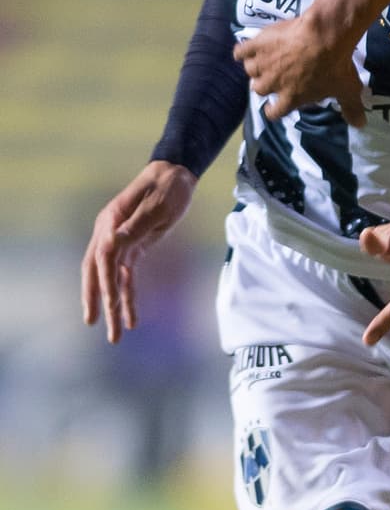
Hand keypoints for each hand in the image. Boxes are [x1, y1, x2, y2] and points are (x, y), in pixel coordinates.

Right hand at [81, 160, 195, 342]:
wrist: (176, 175)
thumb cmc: (167, 187)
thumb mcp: (156, 206)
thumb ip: (134, 227)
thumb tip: (112, 244)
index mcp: (110, 222)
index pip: (103, 257)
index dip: (105, 282)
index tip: (110, 303)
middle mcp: (109, 234)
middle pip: (97, 271)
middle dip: (95, 299)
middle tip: (93, 324)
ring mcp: (119, 242)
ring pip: (111, 279)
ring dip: (113, 306)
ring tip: (116, 334)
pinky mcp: (132, 247)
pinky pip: (126, 276)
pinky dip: (128, 296)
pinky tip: (132, 317)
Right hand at [233, 17, 367, 127]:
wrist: (324, 37)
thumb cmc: (336, 66)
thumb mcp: (347, 90)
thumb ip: (351, 109)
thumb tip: (360, 125)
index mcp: (291, 99)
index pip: (274, 113)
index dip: (273, 110)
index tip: (274, 107)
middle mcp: (272, 85)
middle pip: (258, 90)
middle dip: (264, 85)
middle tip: (273, 77)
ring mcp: (263, 65)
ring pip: (250, 70)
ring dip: (255, 67)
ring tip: (263, 60)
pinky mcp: (257, 45)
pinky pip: (240, 51)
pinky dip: (242, 51)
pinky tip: (246, 49)